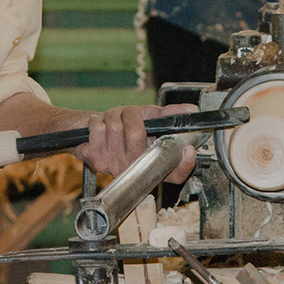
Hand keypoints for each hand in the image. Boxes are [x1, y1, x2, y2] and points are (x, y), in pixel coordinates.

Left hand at [75, 103, 199, 184]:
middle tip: (129, 115)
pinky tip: (99, 127)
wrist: (92, 136)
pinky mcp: (98, 161)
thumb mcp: (149, 118)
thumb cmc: (124, 127)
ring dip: (113, 115)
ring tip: (113, 120)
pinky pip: (98, 130)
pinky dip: (97, 121)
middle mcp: (139, 170)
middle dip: (131, 114)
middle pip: (137, 134)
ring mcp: (118, 167)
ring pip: (115, 127)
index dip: (185, 163)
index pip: (177, 173)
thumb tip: (190, 110)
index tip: (189, 149)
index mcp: (155, 163)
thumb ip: (169, 114)